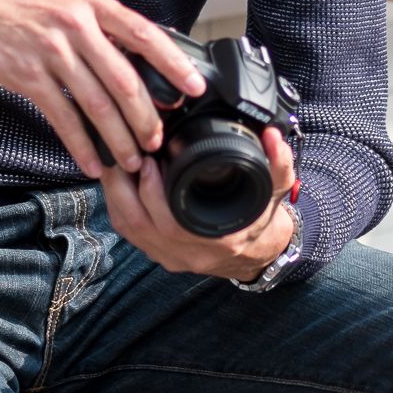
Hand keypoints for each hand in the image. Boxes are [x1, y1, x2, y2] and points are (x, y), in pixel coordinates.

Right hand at [0, 0, 206, 177]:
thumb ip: (104, 27)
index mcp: (93, 5)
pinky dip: (80, 145)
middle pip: (124, 79)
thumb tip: (145, 56)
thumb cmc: (25, 9)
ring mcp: (52, 52)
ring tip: (131, 160)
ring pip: (97, 104)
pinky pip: (63, 118)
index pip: (144, 34)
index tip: (195, 87)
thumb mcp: (70, 4)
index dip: (173, 63)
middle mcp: (76, 26)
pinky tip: (91, 163)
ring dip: (118, 139)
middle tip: (157, 140)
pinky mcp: (29, 77)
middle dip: (145, 117)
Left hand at [100, 123, 297, 283]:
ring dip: (115, 191)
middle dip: (123, 184)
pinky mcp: (156, 252)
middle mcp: (188, 253)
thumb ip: (278, 163)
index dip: (153, 191)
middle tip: (123, 149)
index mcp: (216, 240)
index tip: (148, 158)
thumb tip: (273, 136)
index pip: (173, 223)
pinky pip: (127, 230)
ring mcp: (169, 256)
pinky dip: (117, 201)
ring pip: (127, 227)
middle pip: (138, 224)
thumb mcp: (275, 189)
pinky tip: (116, 176)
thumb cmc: (260, 217)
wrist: (257, 252)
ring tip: (114, 157)